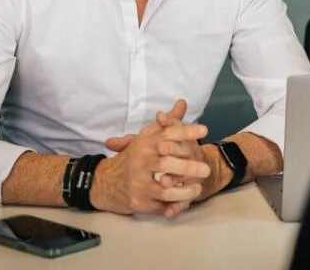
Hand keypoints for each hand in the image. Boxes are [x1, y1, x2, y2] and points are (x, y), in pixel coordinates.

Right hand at [94, 100, 209, 216]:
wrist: (103, 182)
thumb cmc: (133, 157)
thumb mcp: (147, 137)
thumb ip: (168, 122)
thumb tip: (183, 103)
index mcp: (145, 144)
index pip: (167, 134)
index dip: (186, 131)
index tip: (204, 129)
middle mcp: (140, 162)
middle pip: (165, 163)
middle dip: (187, 167)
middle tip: (206, 169)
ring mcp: (137, 183)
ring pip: (163, 189)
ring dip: (182, 191)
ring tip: (198, 188)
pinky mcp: (136, 201)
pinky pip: (157, 206)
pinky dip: (171, 206)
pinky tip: (183, 204)